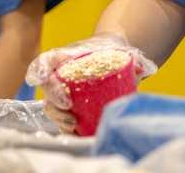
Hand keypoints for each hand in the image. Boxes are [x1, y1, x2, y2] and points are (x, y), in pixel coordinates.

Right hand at [26, 32, 155, 134]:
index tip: (50, 80)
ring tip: (74, 125)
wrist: (114, 58)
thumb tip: (142, 68)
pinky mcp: (71, 108)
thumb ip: (135, 57)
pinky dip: (67, 129)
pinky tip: (79, 133)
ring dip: (59, 118)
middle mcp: (60, 75)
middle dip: (54, 102)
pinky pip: (62, 120)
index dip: (42, 71)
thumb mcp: (123, 51)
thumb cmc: (113, 53)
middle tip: (68, 110)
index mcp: (66, 58)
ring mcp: (63, 93)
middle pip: (46, 89)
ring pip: (51, 107)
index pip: (46, 62)